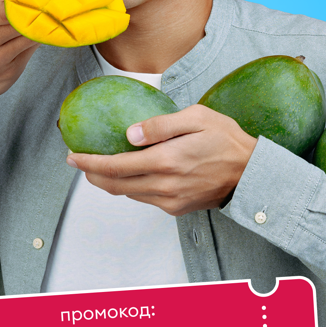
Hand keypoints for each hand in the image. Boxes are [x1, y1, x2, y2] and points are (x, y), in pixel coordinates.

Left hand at [66, 104, 256, 215]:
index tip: (73, 156)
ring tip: (99, 166)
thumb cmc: (227, 139)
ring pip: (128, 193)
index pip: (115, 166)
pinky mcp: (177, 208)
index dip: (90, 163)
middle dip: (92, 174)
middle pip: (115, 185)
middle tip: (79, 162)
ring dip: (110, 182)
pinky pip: (145, 198)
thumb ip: (160, 125)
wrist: (252, 173)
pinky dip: (130, 186)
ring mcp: (170, 200)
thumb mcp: (196, 117)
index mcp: (166, 161)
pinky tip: (130, 173)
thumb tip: (129, 134)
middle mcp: (164, 185)